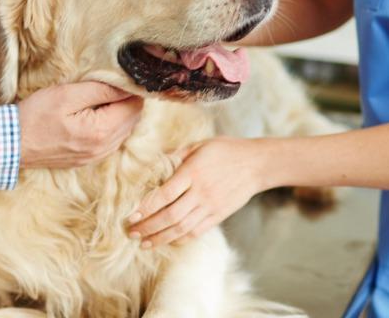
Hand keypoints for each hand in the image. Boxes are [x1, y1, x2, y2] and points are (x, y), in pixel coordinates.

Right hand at [18, 81, 143, 168]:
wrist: (11, 144)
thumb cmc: (35, 116)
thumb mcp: (66, 95)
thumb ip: (99, 90)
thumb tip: (125, 85)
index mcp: (100, 131)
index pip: (133, 106)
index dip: (130, 89)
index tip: (120, 77)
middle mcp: (103, 148)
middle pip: (132, 119)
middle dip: (127, 100)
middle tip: (111, 83)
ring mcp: (95, 156)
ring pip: (124, 130)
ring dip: (119, 113)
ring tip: (102, 96)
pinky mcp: (87, 159)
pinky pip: (111, 141)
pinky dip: (111, 125)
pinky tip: (96, 114)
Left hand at [126, 136, 270, 247]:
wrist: (257, 164)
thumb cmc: (226, 150)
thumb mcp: (199, 145)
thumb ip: (176, 155)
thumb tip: (152, 164)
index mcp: (193, 172)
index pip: (165, 194)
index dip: (146, 207)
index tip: (131, 215)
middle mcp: (201, 192)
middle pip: (171, 216)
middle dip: (148, 227)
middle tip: (131, 233)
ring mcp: (211, 207)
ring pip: (182, 228)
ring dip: (160, 238)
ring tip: (144, 244)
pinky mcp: (219, 216)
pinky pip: (196, 232)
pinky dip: (180, 239)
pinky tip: (167, 241)